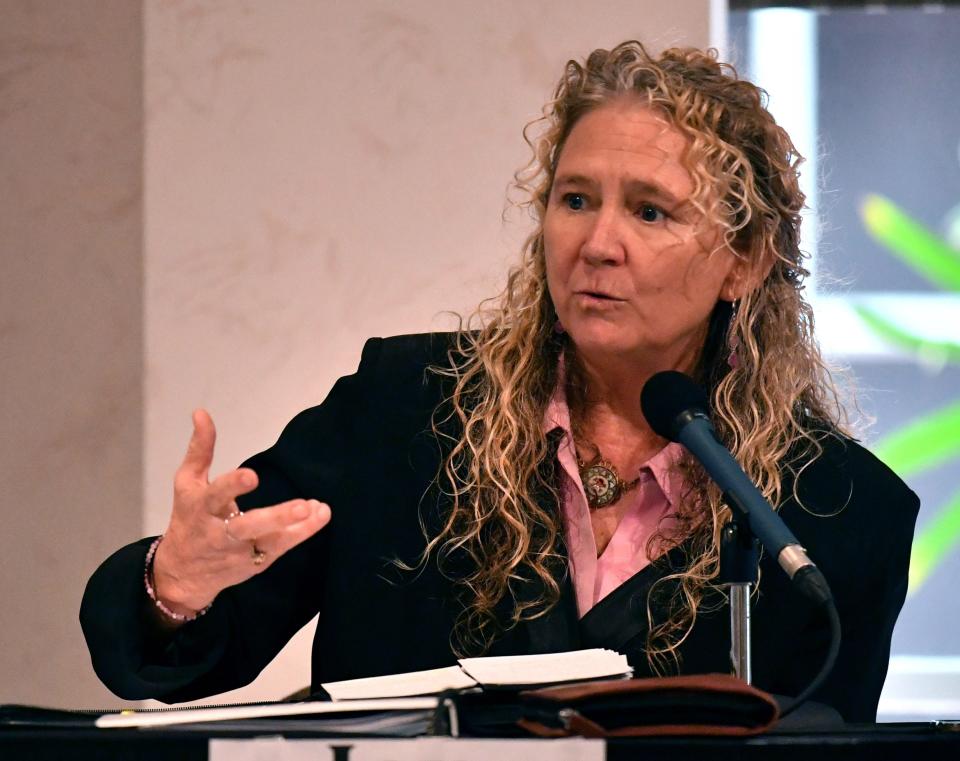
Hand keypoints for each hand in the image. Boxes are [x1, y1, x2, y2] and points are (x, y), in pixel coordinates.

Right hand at [151, 409, 330, 617]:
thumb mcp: (187, 483)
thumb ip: (200, 449)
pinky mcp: (256, 561)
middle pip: (247, 526)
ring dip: (295, 525)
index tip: (252, 476)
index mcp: (201, 508)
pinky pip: (281, 546)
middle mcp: (220, 533)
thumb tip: (201, 412)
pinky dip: (302, 532)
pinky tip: (321, 515)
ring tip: (315, 508)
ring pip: (269, 540)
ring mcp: (240, 550)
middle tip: (302, 505)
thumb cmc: (189, 518)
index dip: (232, 486)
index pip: (216, 495)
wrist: (182, 572)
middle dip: (274, 517)